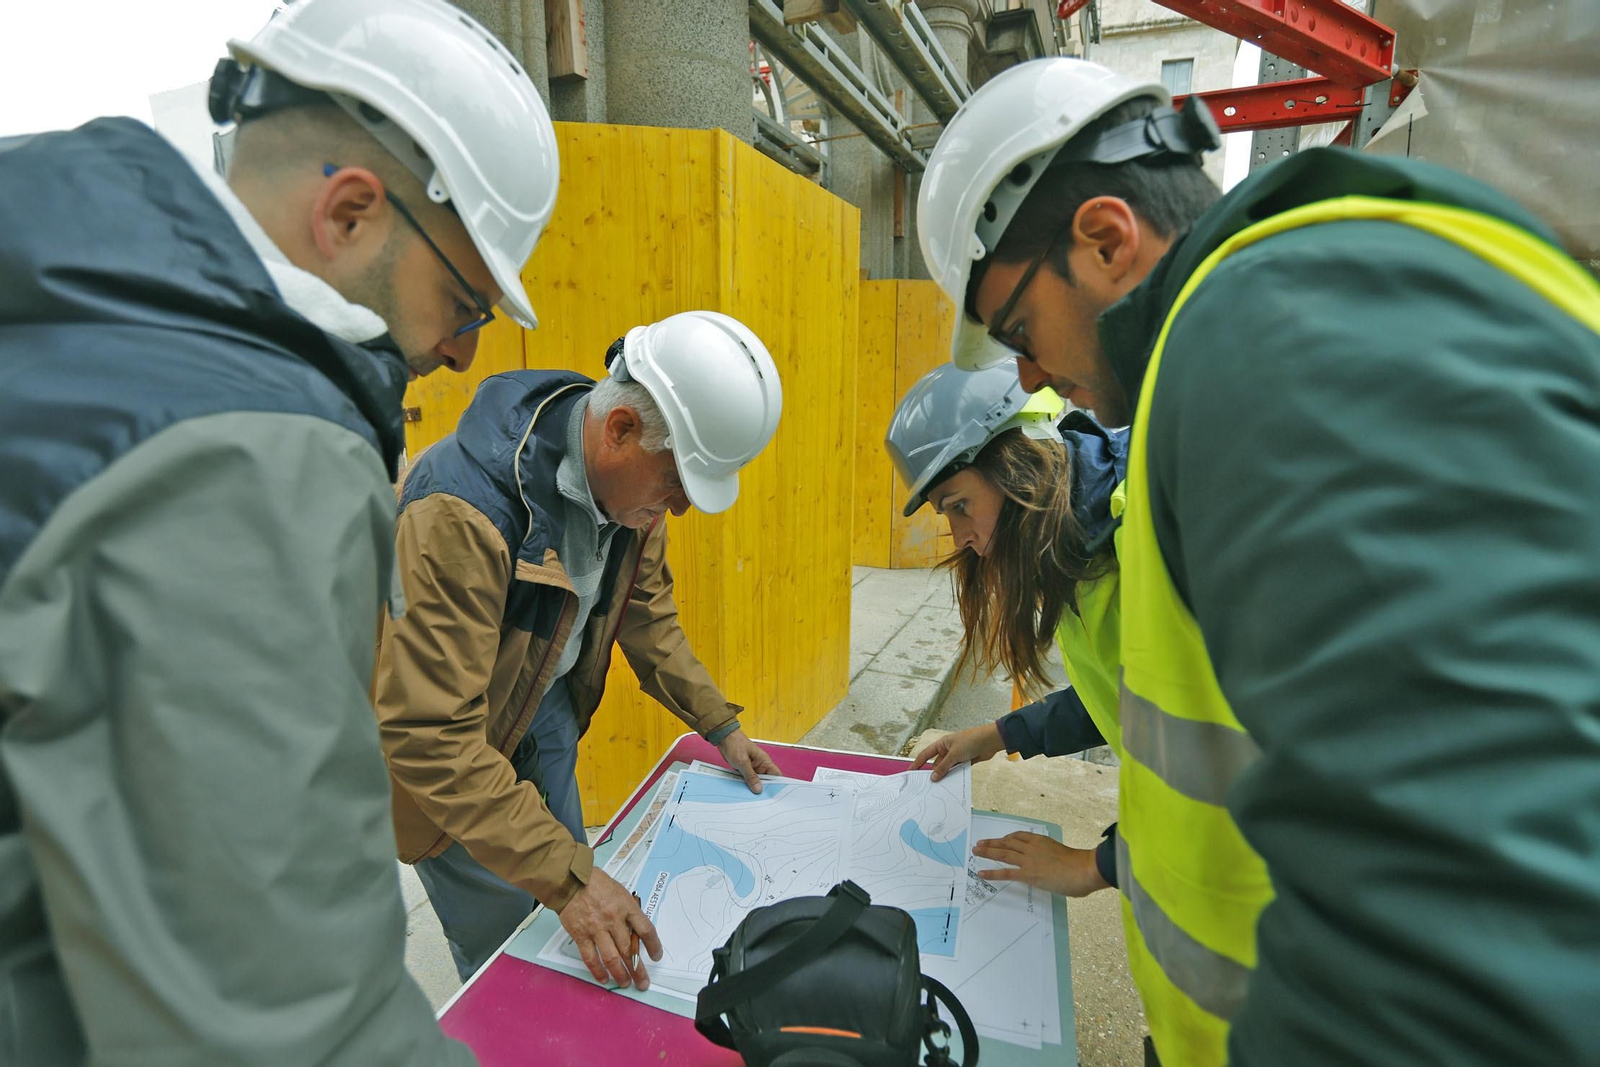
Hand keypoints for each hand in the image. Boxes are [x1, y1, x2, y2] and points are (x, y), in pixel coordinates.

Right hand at [557, 868, 661, 988]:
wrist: (571, 880)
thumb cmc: (597, 884)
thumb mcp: (620, 892)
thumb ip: (628, 911)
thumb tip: (636, 932)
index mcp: (627, 907)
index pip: (646, 930)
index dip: (654, 946)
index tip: (657, 956)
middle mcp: (613, 920)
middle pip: (630, 950)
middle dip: (638, 969)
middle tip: (643, 983)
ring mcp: (597, 929)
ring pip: (612, 958)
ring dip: (620, 974)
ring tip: (626, 983)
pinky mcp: (581, 935)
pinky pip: (591, 958)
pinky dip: (598, 971)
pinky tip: (604, 979)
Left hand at [717, 727, 779, 792]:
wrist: (723, 738)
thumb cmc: (735, 743)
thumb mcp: (743, 761)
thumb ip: (750, 776)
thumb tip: (758, 789)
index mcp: (765, 761)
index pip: (776, 775)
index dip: (777, 785)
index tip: (774, 796)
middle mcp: (760, 766)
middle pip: (766, 781)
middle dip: (763, 790)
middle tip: (761, 800)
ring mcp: (752, 768)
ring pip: (756, 782)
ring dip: (753, 788)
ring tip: (751, 798)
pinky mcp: (744, 770)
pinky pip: (747, 780)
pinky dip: (745, 785)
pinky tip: (743, 792)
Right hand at [909, 723, 1005, 780]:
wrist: (990, 741)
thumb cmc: (971, 741)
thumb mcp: (954, 754)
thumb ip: (943, 767)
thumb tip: (933, 777)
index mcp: (942, 744)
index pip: (926, 755)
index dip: (917, 763)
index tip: (911, 772)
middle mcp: (947, 750)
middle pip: (936, 764)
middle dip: (933, 773)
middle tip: (926, 785)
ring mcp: (956, 756)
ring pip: (947, 769)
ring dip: (944, 776)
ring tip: (939, 788)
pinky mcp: (965, 762)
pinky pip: (956, 771)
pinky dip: (954, 776)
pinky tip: (951, 784)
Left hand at [972, 832, 1110, 897]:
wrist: (1083, 869)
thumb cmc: (1080, 865)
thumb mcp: (1062, 855)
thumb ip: (1054, 859)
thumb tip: (1053, 868)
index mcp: (1041, 841)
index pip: (1019, 836)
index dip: (1007, 838)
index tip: (1000, 840)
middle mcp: (1032, 847)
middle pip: (1007, 842)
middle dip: (992, 843)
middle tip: (979, 843)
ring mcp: (1028, 860)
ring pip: (1003, 853)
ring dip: (987, 852)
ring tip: (975, 851)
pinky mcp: (1027, 873)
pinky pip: (1005, 872)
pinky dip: (992, 872)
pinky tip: (982, 873)